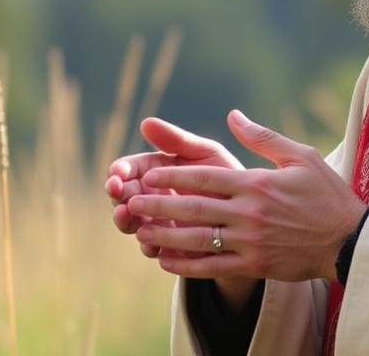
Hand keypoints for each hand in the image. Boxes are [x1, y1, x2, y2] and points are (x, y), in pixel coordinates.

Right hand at [106, 117, 242, 257]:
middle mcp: (152, 196)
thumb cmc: (226, 175)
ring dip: (125, 220)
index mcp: (156, 170)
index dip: (119, 170)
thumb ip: (177, 140)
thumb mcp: (204, 153)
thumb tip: (145, 122)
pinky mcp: (168, 245)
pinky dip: (148, 245)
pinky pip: (152, 247)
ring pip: (132, 223)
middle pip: (123, 196)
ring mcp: (158, 222)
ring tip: (125, 214)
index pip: (129, 168)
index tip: (118, 172)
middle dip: (117, 194)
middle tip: (116, 192)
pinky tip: (150, 242)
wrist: (252, 210)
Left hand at [128, 109, 365, 282]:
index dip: (172, 176)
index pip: (204, 178)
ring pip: (196, 238)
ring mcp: (250, 242)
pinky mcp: (254, 265)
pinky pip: (211, 267)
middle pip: (192, 208)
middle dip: (158, 203)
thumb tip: (233, 116)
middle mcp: (249, 213)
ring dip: (164, 233)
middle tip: (131, 199)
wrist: (348, 239)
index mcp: (257, 184)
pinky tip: (165, 259)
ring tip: (139, 227)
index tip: (149, 172)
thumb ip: (263, 137)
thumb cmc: (327, 193)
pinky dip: (185, 265)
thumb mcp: (301, 156)